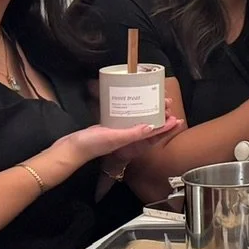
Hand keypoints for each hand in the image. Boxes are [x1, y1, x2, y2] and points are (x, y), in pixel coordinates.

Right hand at [52, 116, 187, 171]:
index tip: (176, 118)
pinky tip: (136, 103)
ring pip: (140, 121)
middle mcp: (129, 139)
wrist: (71, 147)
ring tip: (157, 101)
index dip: (167, 127)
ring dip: (150, 112)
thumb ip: (133, 134)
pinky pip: (127, 118)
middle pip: (150, 127)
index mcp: (133, 144)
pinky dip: (134, 111)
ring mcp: (120, 132)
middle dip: (161, 116)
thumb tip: (152, 127)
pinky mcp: (111, 126)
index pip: (155, 135)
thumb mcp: (114, 138)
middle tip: (167, 103)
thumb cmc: (92, 145)